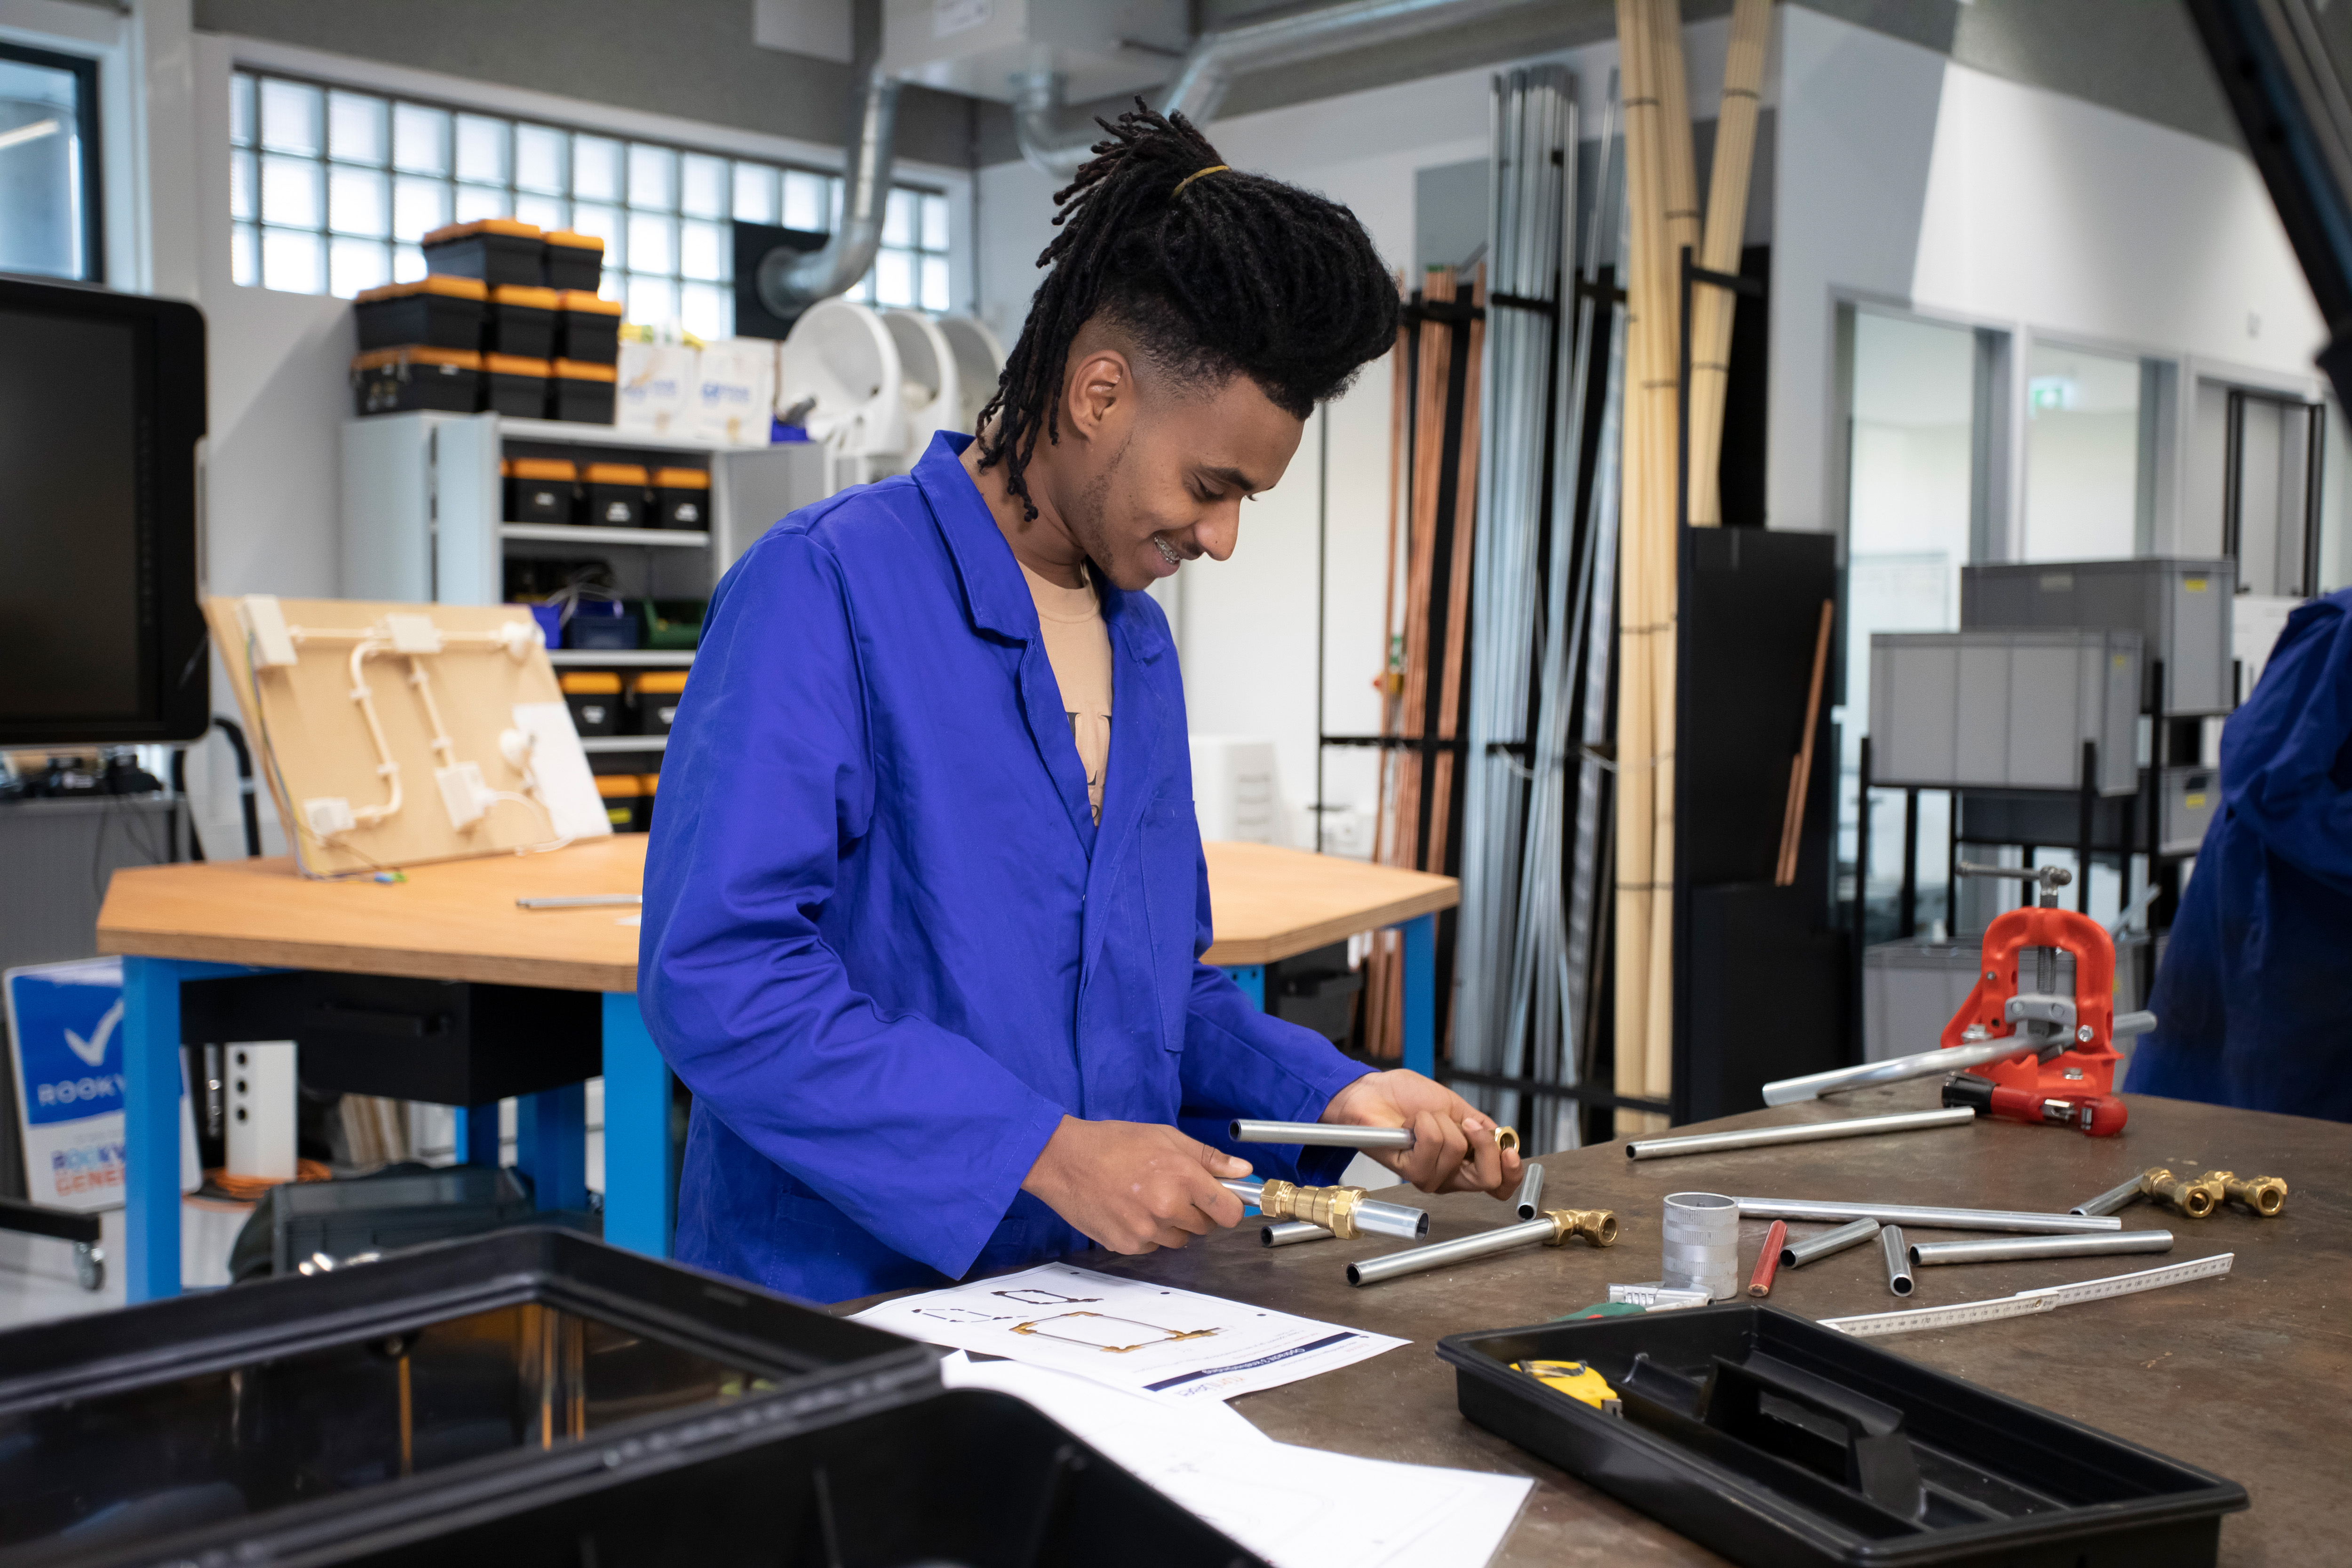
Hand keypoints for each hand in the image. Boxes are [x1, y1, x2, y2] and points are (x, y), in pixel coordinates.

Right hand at [1020, 1116, 1252, 1253]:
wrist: (1064, 1159)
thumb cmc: (1112, 1143)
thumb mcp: (1165, 1136)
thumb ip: (1209, 1158)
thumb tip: (1243, 1171)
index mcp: (1183, 1176)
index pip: (1228, 1212)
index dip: (1229, 1207)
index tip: (1222, 1202)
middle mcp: (1167, 1206)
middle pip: (1205, 1227)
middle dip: (1195, 1211)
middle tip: (1171, 1189)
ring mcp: (1146, 1229)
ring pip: (1178, 1239)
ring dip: (1170, 1224)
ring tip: (1145, 1198)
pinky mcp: (1126, 1245)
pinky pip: (1151, 1247)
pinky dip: (1146, 1233)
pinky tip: (1129, 1210)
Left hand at [1321, 1070, 1522, 1199]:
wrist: (1374, 1091)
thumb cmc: (1407, 1097)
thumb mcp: (1456, 1107)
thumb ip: (1482, 1126)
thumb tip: (1503, 1138)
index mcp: (1466, 1161)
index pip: (1499, 1184)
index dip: (1512, 1173)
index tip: (1510, 1151)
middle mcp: (1450, 1174)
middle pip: (1487, 1179)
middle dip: (1483, 1144)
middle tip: (1467, 1123)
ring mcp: (1430, 1176)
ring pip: (1457, 1153)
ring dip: (1441, 1123)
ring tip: (1423, 1118)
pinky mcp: (1409, 1171)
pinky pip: (1432, 1146)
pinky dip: (1425, 1124)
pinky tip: (1413, 1124)